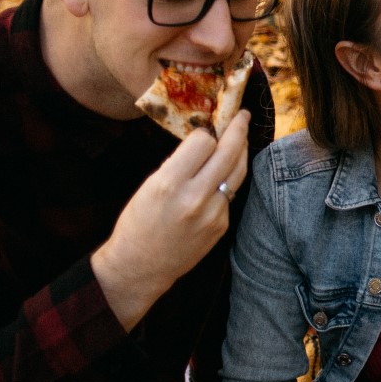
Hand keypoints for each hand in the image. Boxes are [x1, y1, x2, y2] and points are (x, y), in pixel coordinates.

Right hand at [91, 111, 249, 329]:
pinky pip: (230, 194)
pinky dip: (227, 182)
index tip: (206, 128)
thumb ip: (179, 164)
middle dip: (238, 129)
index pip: (203, 141)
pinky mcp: (221, 226)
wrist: (141, 266)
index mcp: (169, 182)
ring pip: (238, 172)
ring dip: (241, 152)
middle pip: (229, 152)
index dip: (205, 132)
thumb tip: (205, 140)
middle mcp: (195, 197)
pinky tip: (221, 177)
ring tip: (241, 137)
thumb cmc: (138, 223)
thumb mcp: (150, 185)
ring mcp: (213, 213)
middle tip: (242, 115)